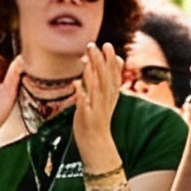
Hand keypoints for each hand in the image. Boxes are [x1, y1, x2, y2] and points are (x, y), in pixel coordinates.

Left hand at [72, 43, 124, 170]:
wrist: (97, 145)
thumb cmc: (97, 121)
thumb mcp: (103, 100)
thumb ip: (101, 82)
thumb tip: (100, 65)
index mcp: (110, 96)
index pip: (113, 75)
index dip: (111, 60)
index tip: (106, 45)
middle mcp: (106, 100)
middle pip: (105, 77)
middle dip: (100, 61)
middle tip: (94, 45)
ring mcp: (98, 109)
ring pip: (97, 87)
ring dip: (92, 73)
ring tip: (86, 58)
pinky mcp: (88, 118)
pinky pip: (85, 103)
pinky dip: (82, 93)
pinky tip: (76, 83)